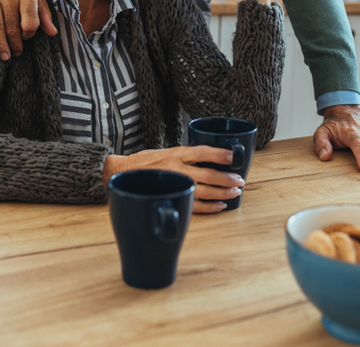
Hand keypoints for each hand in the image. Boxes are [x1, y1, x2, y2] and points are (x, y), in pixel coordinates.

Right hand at [103, 146, 245, 213]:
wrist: (120, 174)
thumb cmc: (143, 163)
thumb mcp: (163, 151)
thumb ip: (183, 156)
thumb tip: (206, 158)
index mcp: (175, 154)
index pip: (202, 151)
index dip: (219, 154)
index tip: (233, 156)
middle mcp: (177, 169)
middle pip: (208, 174)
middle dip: (227, 178)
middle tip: (240, 181)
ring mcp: (174, 185)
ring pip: (205, 191)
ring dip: (223, 193)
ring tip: (235, 192)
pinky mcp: (171, 198)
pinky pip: (195, 205)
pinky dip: (210, 207)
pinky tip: (221, 206)